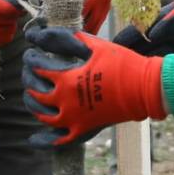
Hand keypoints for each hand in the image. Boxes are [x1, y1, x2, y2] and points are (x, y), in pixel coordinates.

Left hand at [23, 23, 165, 146]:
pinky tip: (33, 139)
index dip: (31, 59)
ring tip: (32, 94)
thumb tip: (44, 33)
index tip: (32, 53)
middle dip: (29, 80)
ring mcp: (73, 119)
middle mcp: (66, 102)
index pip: (38, 69)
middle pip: (36, 93)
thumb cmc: (121, 63)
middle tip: (30, 71)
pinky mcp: (83, 130)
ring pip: (43, 116)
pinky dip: (45, 141)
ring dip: (33, 104)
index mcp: (67, 80)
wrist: (144, 88)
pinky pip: (59, 140)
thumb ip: (68, 38)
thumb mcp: (95, 46)